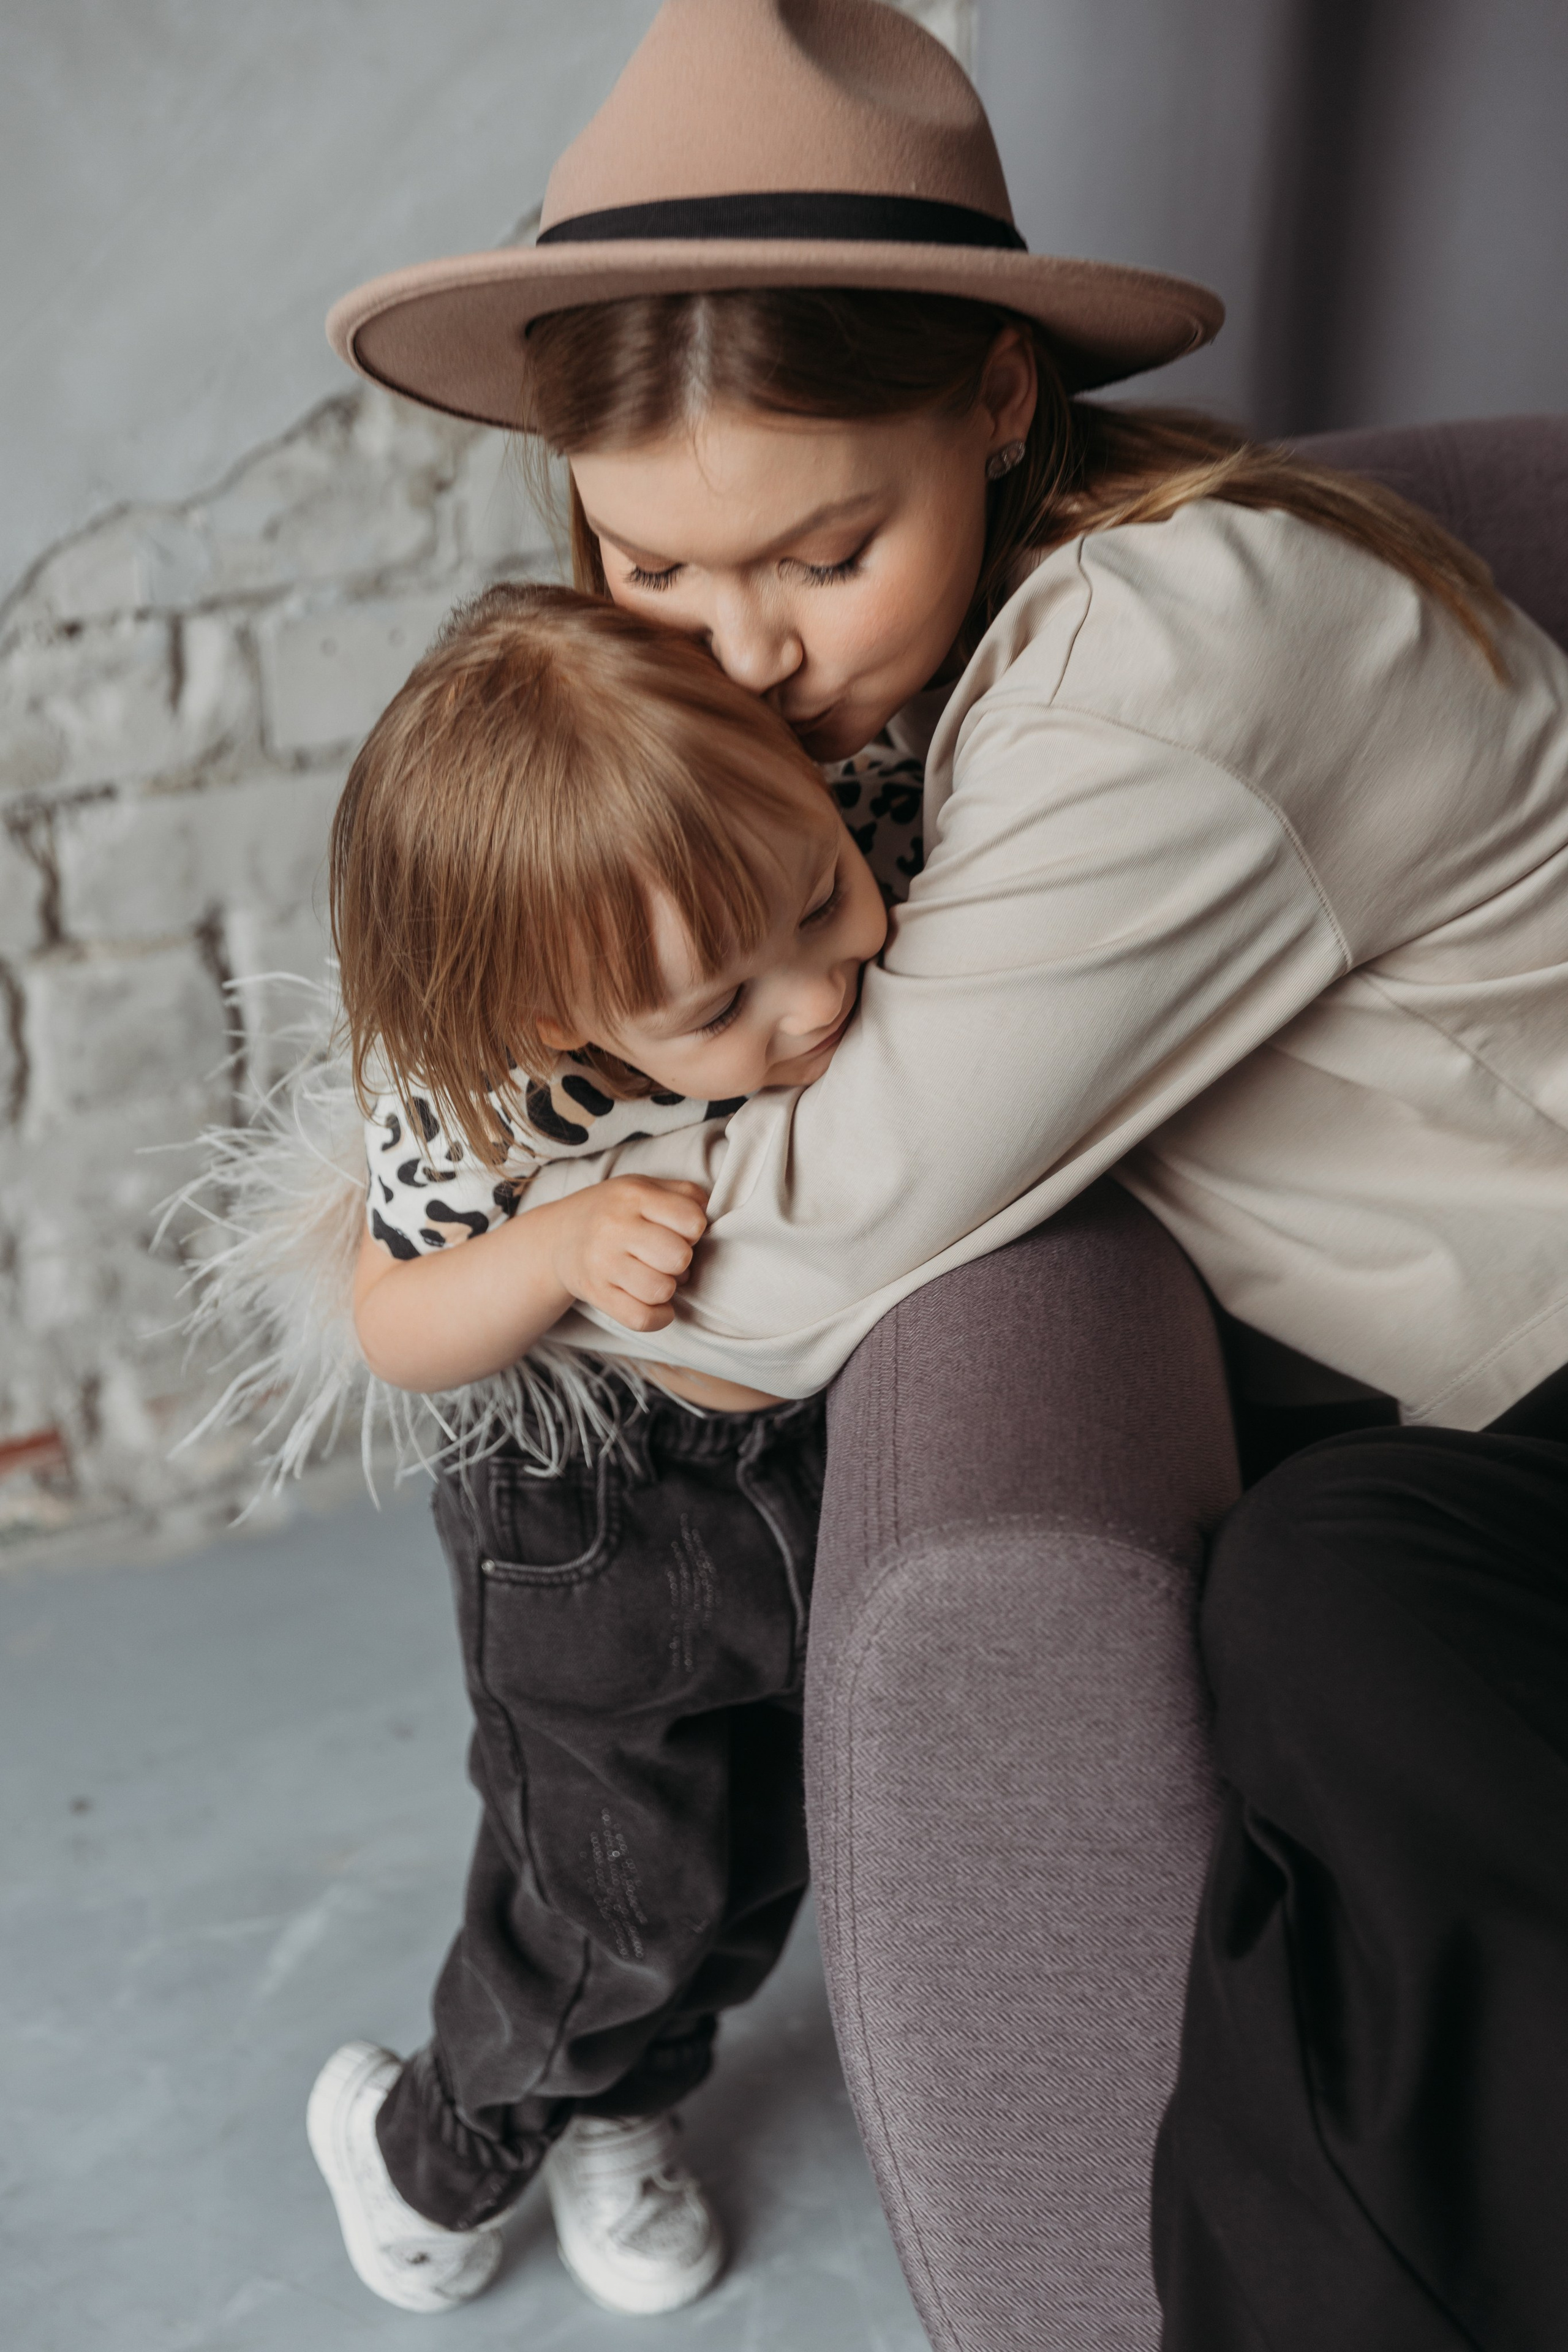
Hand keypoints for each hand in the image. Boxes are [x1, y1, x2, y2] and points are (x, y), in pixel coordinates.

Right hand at [548, 1178, 709, 1332]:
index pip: (692, 1220)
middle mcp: (614, 1227)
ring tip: (657, 1276)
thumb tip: (711, 1221)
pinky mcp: (596, 1294)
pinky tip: (656, 1304)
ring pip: (661, 1290)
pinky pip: (642, 1319)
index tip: (680, 1231)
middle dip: (681, 1261)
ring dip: (668, 1288)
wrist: (559, 1237)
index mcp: (633, 1195)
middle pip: (679, 1257)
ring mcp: (602, 1263)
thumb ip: (685, 1195)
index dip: (695, 1230)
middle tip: (667, 1257)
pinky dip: (659, 1317)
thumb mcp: (645, 1187)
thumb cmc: (615, 1211)